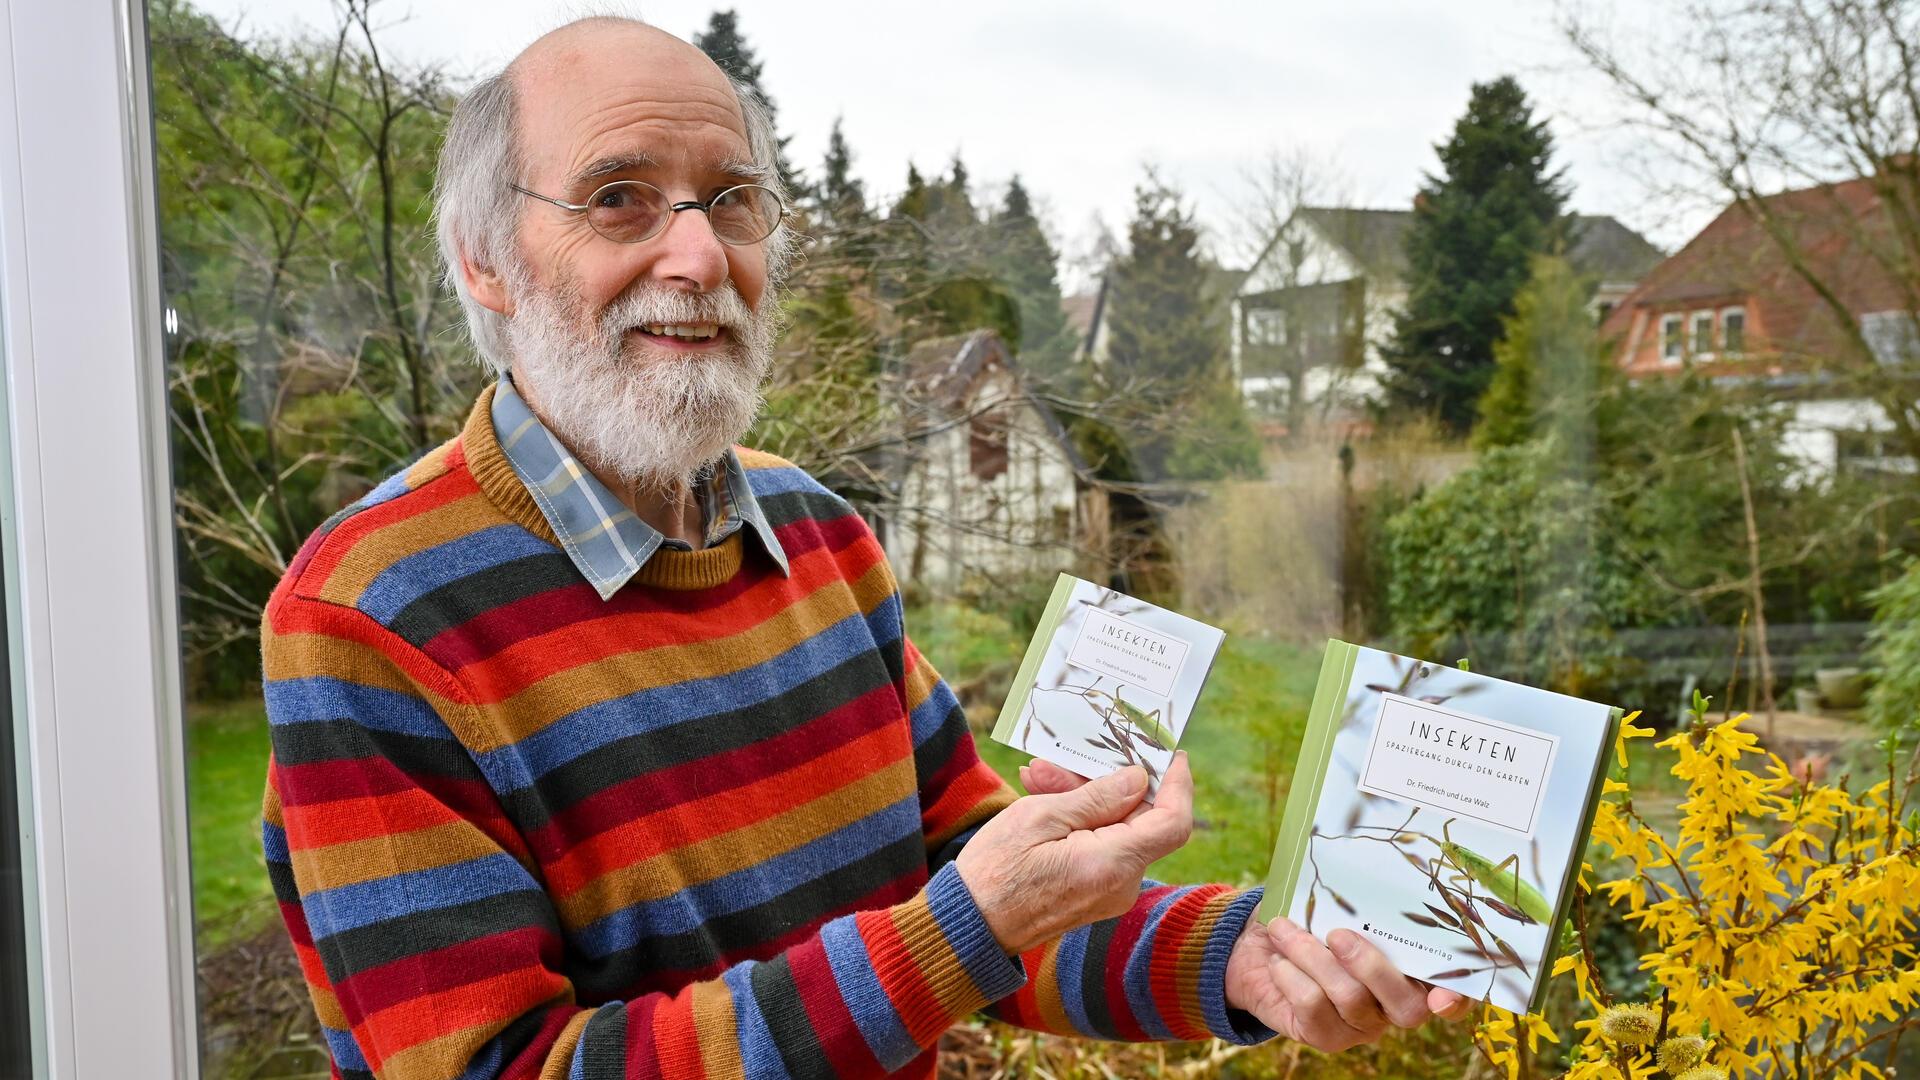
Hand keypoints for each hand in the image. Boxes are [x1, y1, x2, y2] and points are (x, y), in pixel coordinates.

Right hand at [954, 753, 1193, 955]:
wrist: (969, 927)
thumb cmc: (995, 870)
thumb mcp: (1040, 817)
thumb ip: (1096, 798)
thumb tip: (1139, 780)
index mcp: (1112, 864)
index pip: (1172, 822)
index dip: (1177, 784)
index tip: (1169, 754)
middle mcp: (1121, 884)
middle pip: (1140, 820)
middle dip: (1107, 782)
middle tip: (1059, 760)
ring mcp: (1110, 892)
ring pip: (1118, 830)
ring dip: (1085, 798)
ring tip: (1038, 777)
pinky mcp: (1095, 893)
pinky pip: (1102, 847)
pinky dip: (1080, 821)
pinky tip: (1044, 799)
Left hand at [1224, 915, 1472, 1051]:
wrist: (1256, 946)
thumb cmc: (1309, 917)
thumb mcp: (1336, 902)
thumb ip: (1361, 900)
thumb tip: (1367, 872)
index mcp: (1413, 968)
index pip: (1455, 993)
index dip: (1455, 999)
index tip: (1439, 996)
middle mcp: (1396, 1005)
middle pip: (1406, 1006)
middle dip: (1370, 966)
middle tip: (1337, 934)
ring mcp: (1363, 1026)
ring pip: (1350, 999)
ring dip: (1311, 956)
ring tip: (1283, 930)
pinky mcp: (1326, 1037)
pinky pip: (1313, 1008)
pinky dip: (1290, 976)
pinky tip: (1278, 960)